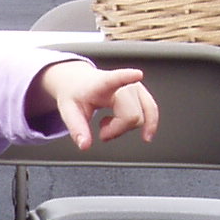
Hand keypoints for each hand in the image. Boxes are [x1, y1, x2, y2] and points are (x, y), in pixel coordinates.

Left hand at [40, 61, 159, 147]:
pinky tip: (140, 133)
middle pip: (132, 116)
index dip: (127, 77)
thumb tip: (85, 145)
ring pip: (142, 118)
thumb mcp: (68, 111)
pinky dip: (145, 126)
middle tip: (101, 130)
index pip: (116, 79)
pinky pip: (151, 113)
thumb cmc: (76, 94)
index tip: (138, 74)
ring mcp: (136, 88)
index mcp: (102, 83)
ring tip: (109, 124)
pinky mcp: (142, 94)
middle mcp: (124, 84)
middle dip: (116, 130)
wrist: (81, 83)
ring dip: (126, 128)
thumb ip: (77, 129)